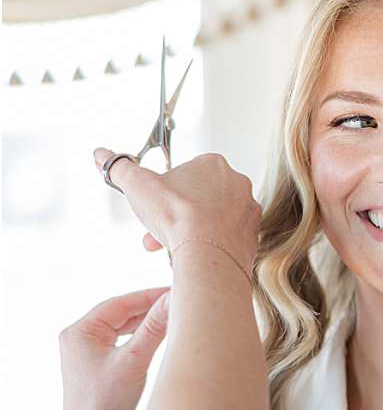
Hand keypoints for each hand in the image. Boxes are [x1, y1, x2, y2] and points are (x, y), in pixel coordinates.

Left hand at [31, 288, 172, 409]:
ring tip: (178, 319)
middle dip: (152, 308)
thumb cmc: (104, 406)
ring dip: (150, 324)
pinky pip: (128, 346)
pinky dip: (146, 341)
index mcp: (80, 332)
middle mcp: (82, 341)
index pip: (121, 303)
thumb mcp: (134, 361)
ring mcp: (92, 357)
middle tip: (184, 303)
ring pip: (126, 330)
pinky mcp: (105, 372)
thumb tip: (175, 299)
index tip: (180, 291)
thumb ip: (155, 327)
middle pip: (123, 314)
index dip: (150, 295)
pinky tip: (165, 342)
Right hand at [91, 149, 259, 268]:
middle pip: (196, 199)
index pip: (183, 174)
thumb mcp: (136, 185)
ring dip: (188, 230)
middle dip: (172, 216)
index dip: (162, 194)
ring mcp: (247, 209)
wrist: (208, 253)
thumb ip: (119, 168)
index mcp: (213, 164)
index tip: (152, 208)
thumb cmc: (178, 216)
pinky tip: (194, 253)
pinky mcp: (252, 234)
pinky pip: (225, 237)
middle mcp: (237, 183)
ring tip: (171, 246)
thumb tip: (103, 155)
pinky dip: (208, 244)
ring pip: (210, 218)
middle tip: (156, 232)